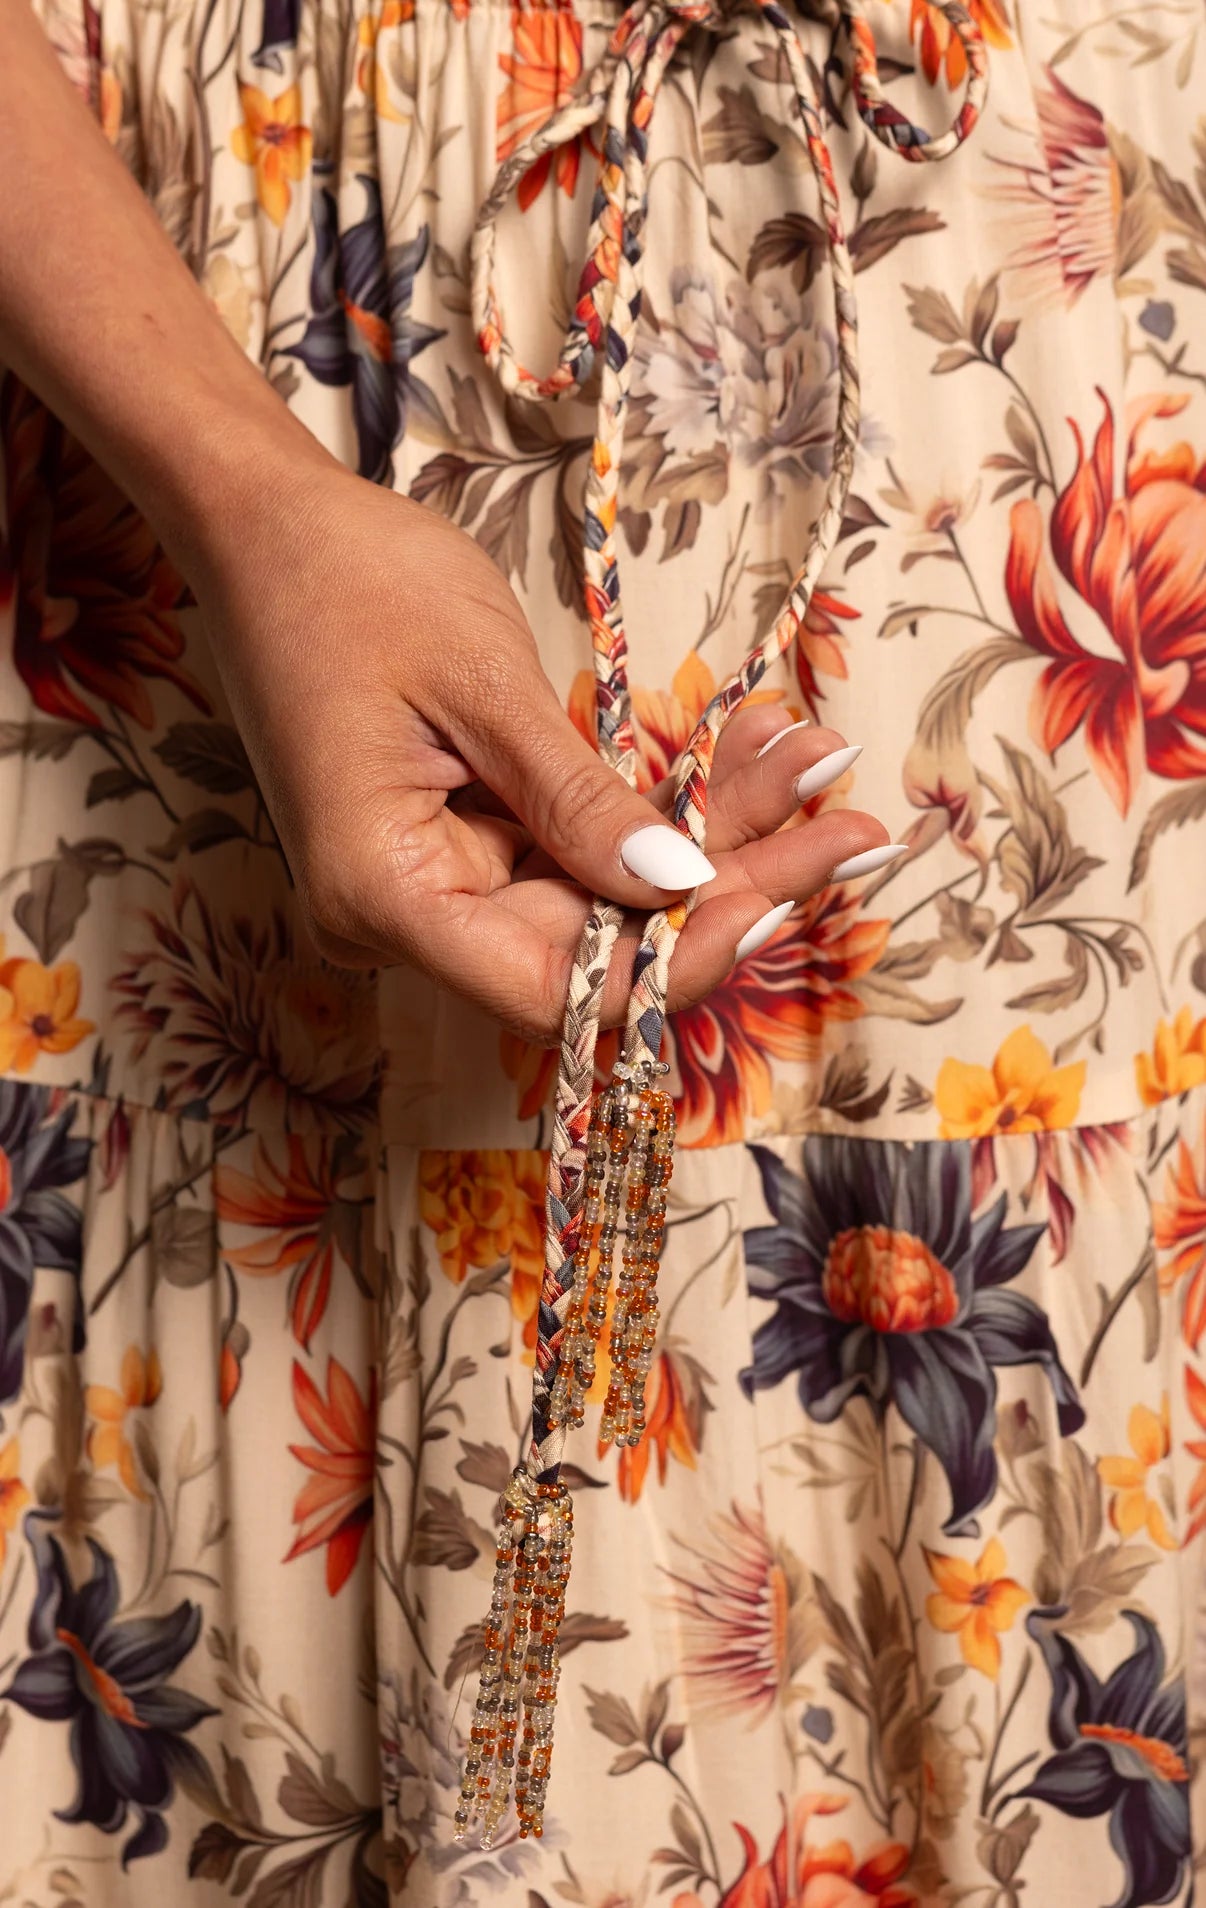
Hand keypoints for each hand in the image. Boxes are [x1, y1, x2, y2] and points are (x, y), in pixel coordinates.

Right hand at [189, 449, 892, 1039]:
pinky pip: (574, 848)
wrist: (267, 528)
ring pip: (598, 897)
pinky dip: (652, 805)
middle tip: (846, 823)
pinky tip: (742, 755)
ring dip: (707, 834)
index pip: (553, 991)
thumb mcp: (484, 686)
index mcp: (384, 894)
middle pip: (592, 945)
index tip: (781, 900)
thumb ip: (580, 801)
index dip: (672, 961)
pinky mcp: (459, 845)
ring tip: (809, 764)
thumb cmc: (353, 584)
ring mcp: (432, 883)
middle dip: (727, 881)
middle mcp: (404, 915)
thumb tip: (677, 889)